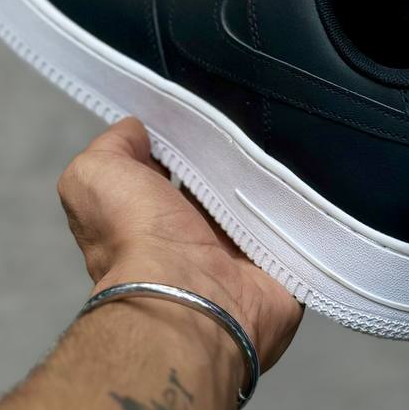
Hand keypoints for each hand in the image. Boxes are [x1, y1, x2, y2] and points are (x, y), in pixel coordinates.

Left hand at [57, 118, 303, 370]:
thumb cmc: (137, 237)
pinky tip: (315, 173)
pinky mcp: (282, 270)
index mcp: (153, 218)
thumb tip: (136, 130)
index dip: (186, 140)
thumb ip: (110, 148)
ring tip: (290, 137)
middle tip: (258, 118)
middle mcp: (195, 239)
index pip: (175, 171)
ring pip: (264, 204)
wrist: (189, 299)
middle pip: (225, 186)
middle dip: (237, 156)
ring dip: (273, 178)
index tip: (206, 110)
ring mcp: (240, 257)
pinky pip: (300, 230)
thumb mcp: (93, 177)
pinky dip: (305, 208)